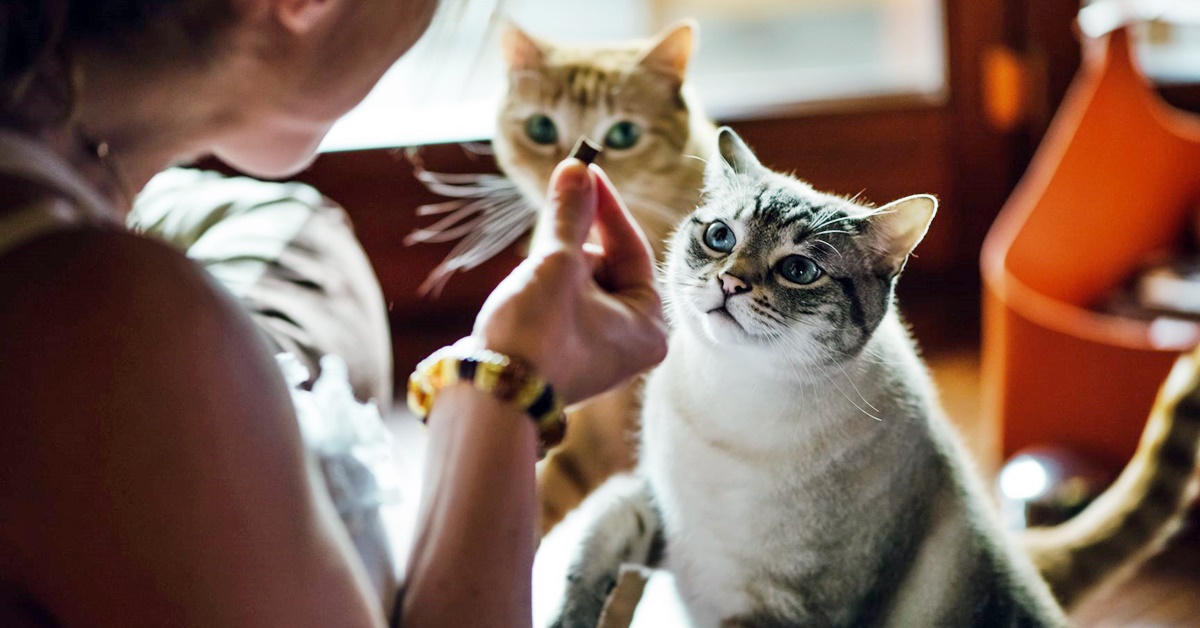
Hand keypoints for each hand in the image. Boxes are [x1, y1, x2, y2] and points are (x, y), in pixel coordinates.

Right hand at [472, 159, 666, 404]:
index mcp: (650, 326)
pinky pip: (564, 306)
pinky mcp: (568, 355)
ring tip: (533, 281)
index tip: (584, 169)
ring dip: (556, 268)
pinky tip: (526, 295)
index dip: (605, 205)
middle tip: (550, 232)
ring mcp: (600, 352)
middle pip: (607, 266)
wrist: (490, 396)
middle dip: (573, 245)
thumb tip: (578, 167)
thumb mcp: (557, 263)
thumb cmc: (536, 334)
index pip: (633, 248)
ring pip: (581, 284)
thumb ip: (571, 213)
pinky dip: (547, 290)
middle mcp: (633, 343)